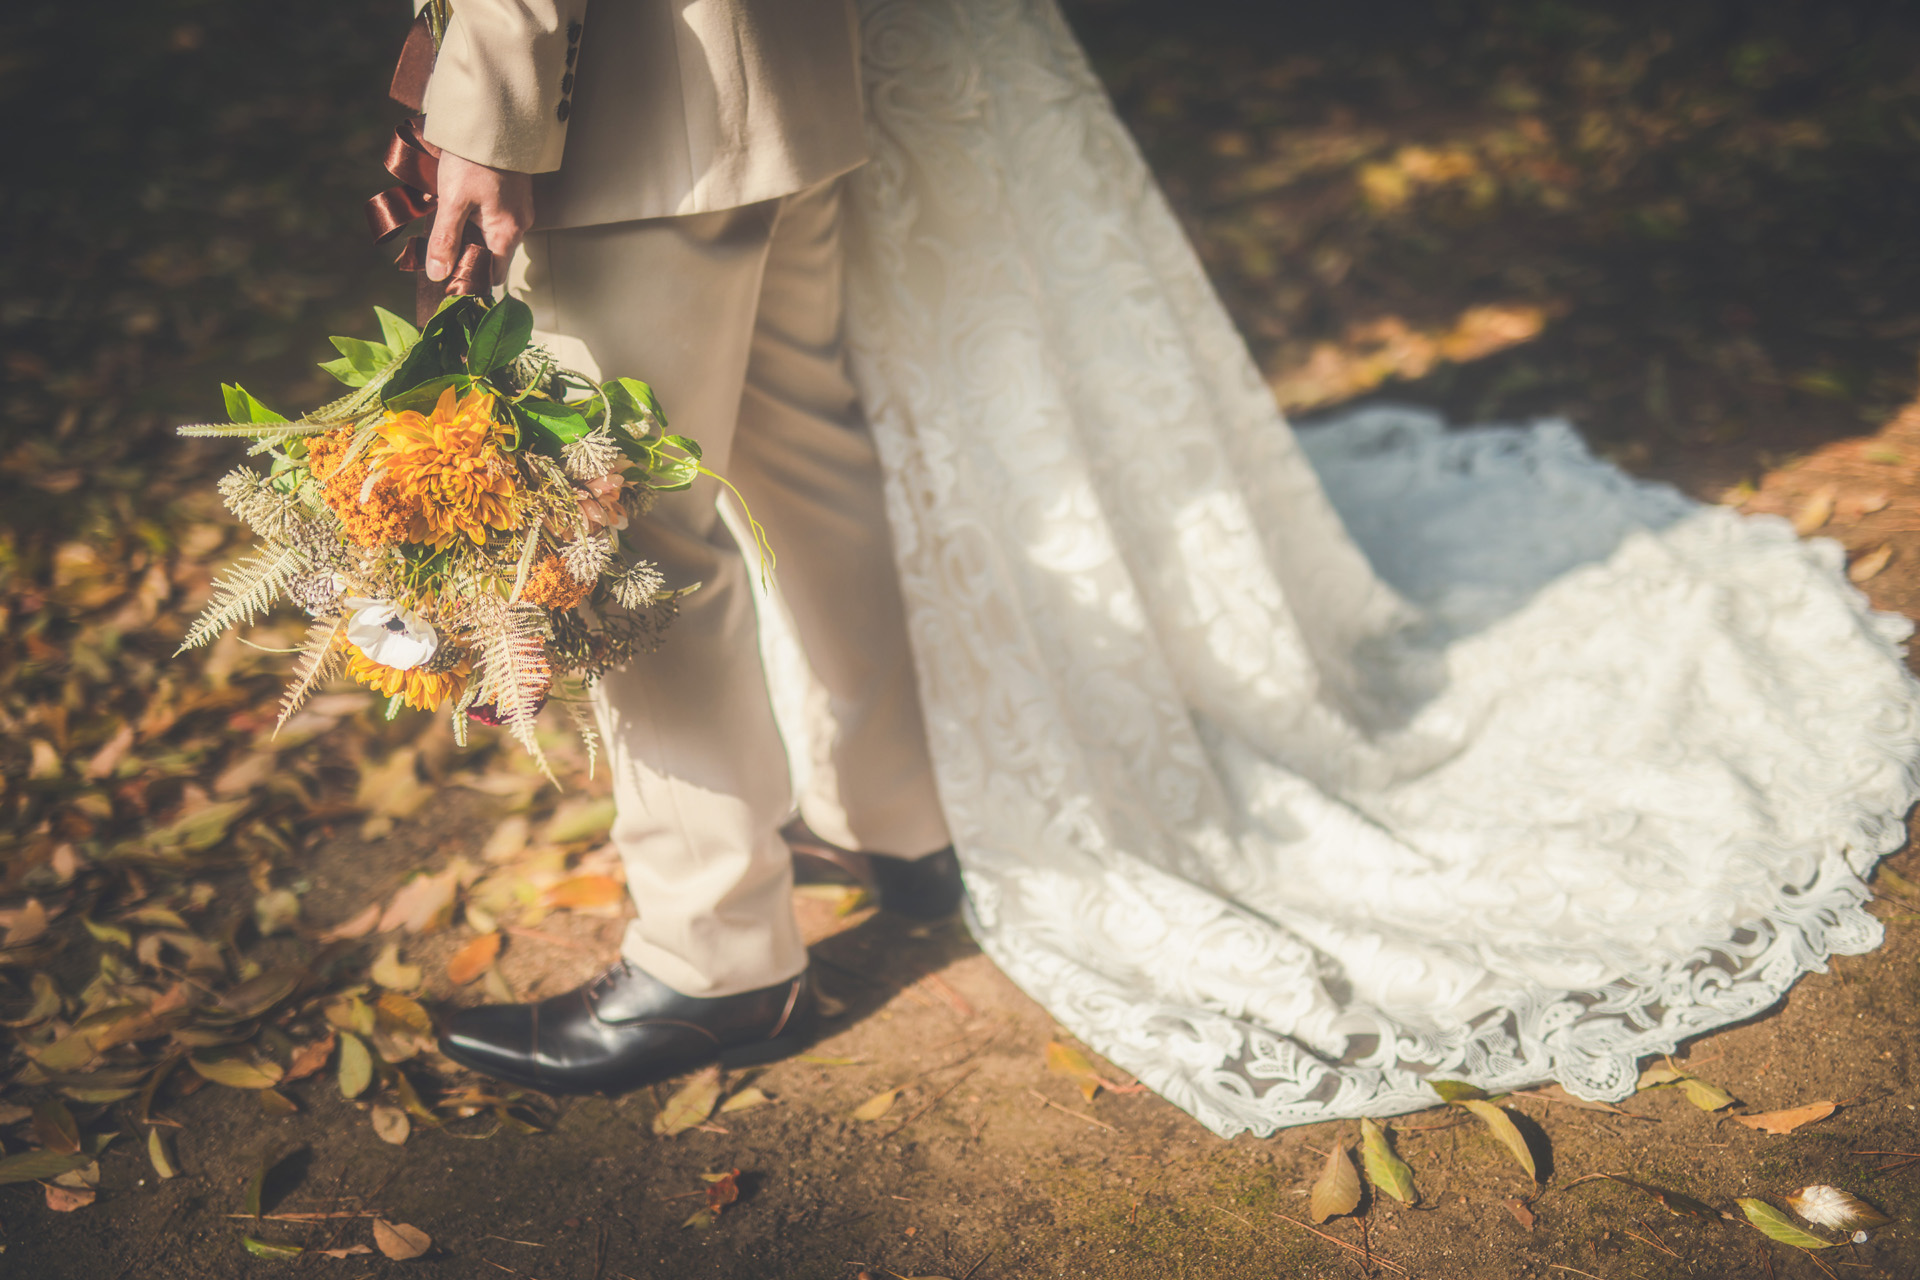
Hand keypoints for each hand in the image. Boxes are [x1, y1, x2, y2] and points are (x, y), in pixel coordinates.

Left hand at [427, 151, 533, 282]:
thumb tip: (437, 274)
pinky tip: (460, 200)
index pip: (492, 275)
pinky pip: (496, 217)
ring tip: (447, 214)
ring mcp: (520, 209)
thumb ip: (445, 240)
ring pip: (492, 235)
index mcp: (506, 233)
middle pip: (492, 256)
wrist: (495, 119)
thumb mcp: (452, 200)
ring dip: (469, 232)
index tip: (445, 272)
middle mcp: (519, 225)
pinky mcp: (515, 194)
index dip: (469, 278)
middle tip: (439, 240)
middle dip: (465, 253)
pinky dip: (476, 216)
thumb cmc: (474, 159)